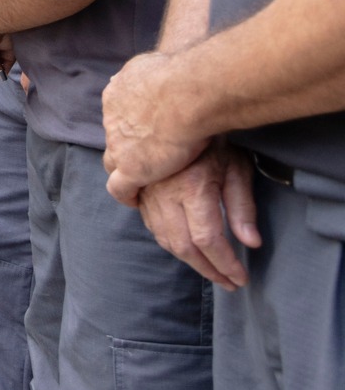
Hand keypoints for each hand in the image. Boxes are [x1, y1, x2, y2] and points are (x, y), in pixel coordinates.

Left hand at [102, 49, 210, 201]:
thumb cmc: (181, 74)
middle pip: (113, 136)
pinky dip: (126, 195)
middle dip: (125, 145)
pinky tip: (135, 200)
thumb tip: (159, 67)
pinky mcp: (130, 169)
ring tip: (137, 181)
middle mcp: (112, 118)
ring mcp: (118, 145)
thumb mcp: (157, 63)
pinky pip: (119, 188)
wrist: (184, 93)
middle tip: (142, 155)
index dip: (130, 122)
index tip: (142, 128)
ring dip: (125, 171)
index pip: (117, 112)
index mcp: (117, 92)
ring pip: (112, 162)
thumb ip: (152, 70)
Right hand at [133, 143, 260, 289]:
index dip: (225, 264)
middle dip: (207, 270)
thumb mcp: (237, 167)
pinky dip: (168, 241)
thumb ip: (242, 207)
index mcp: (193, 187)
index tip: (240, 279)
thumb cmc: (213, 137)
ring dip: (188, 259)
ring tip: (210, 268)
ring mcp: (148, 190)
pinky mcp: (138, 187)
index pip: (208, 240)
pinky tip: (185, 245)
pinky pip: (149, 224)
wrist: (175, 106)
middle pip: (183, 246)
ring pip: (163, 238)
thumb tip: (250, 243)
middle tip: (226, 282)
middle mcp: (165, 192)